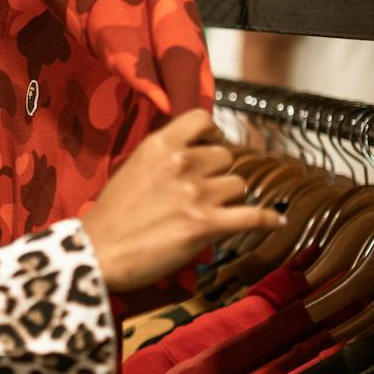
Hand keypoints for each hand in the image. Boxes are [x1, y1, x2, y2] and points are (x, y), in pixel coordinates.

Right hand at [80, 112, 283, 292]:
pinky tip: (276, 222)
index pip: (202, 120)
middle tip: (206, 193)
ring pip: (238, 186)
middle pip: (225, 157)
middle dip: (218, 174)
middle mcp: (181, 163)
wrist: (97, 253)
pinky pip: (253, 217)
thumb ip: (162, 159)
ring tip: (215, 214)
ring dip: (230, 200)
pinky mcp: (206, 225)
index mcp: (159, 146)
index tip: (211, 145)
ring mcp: (195, 194)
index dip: (211, 133)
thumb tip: (190, 157)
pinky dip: (267, 220)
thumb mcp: (131, 171)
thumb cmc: (109, 218)